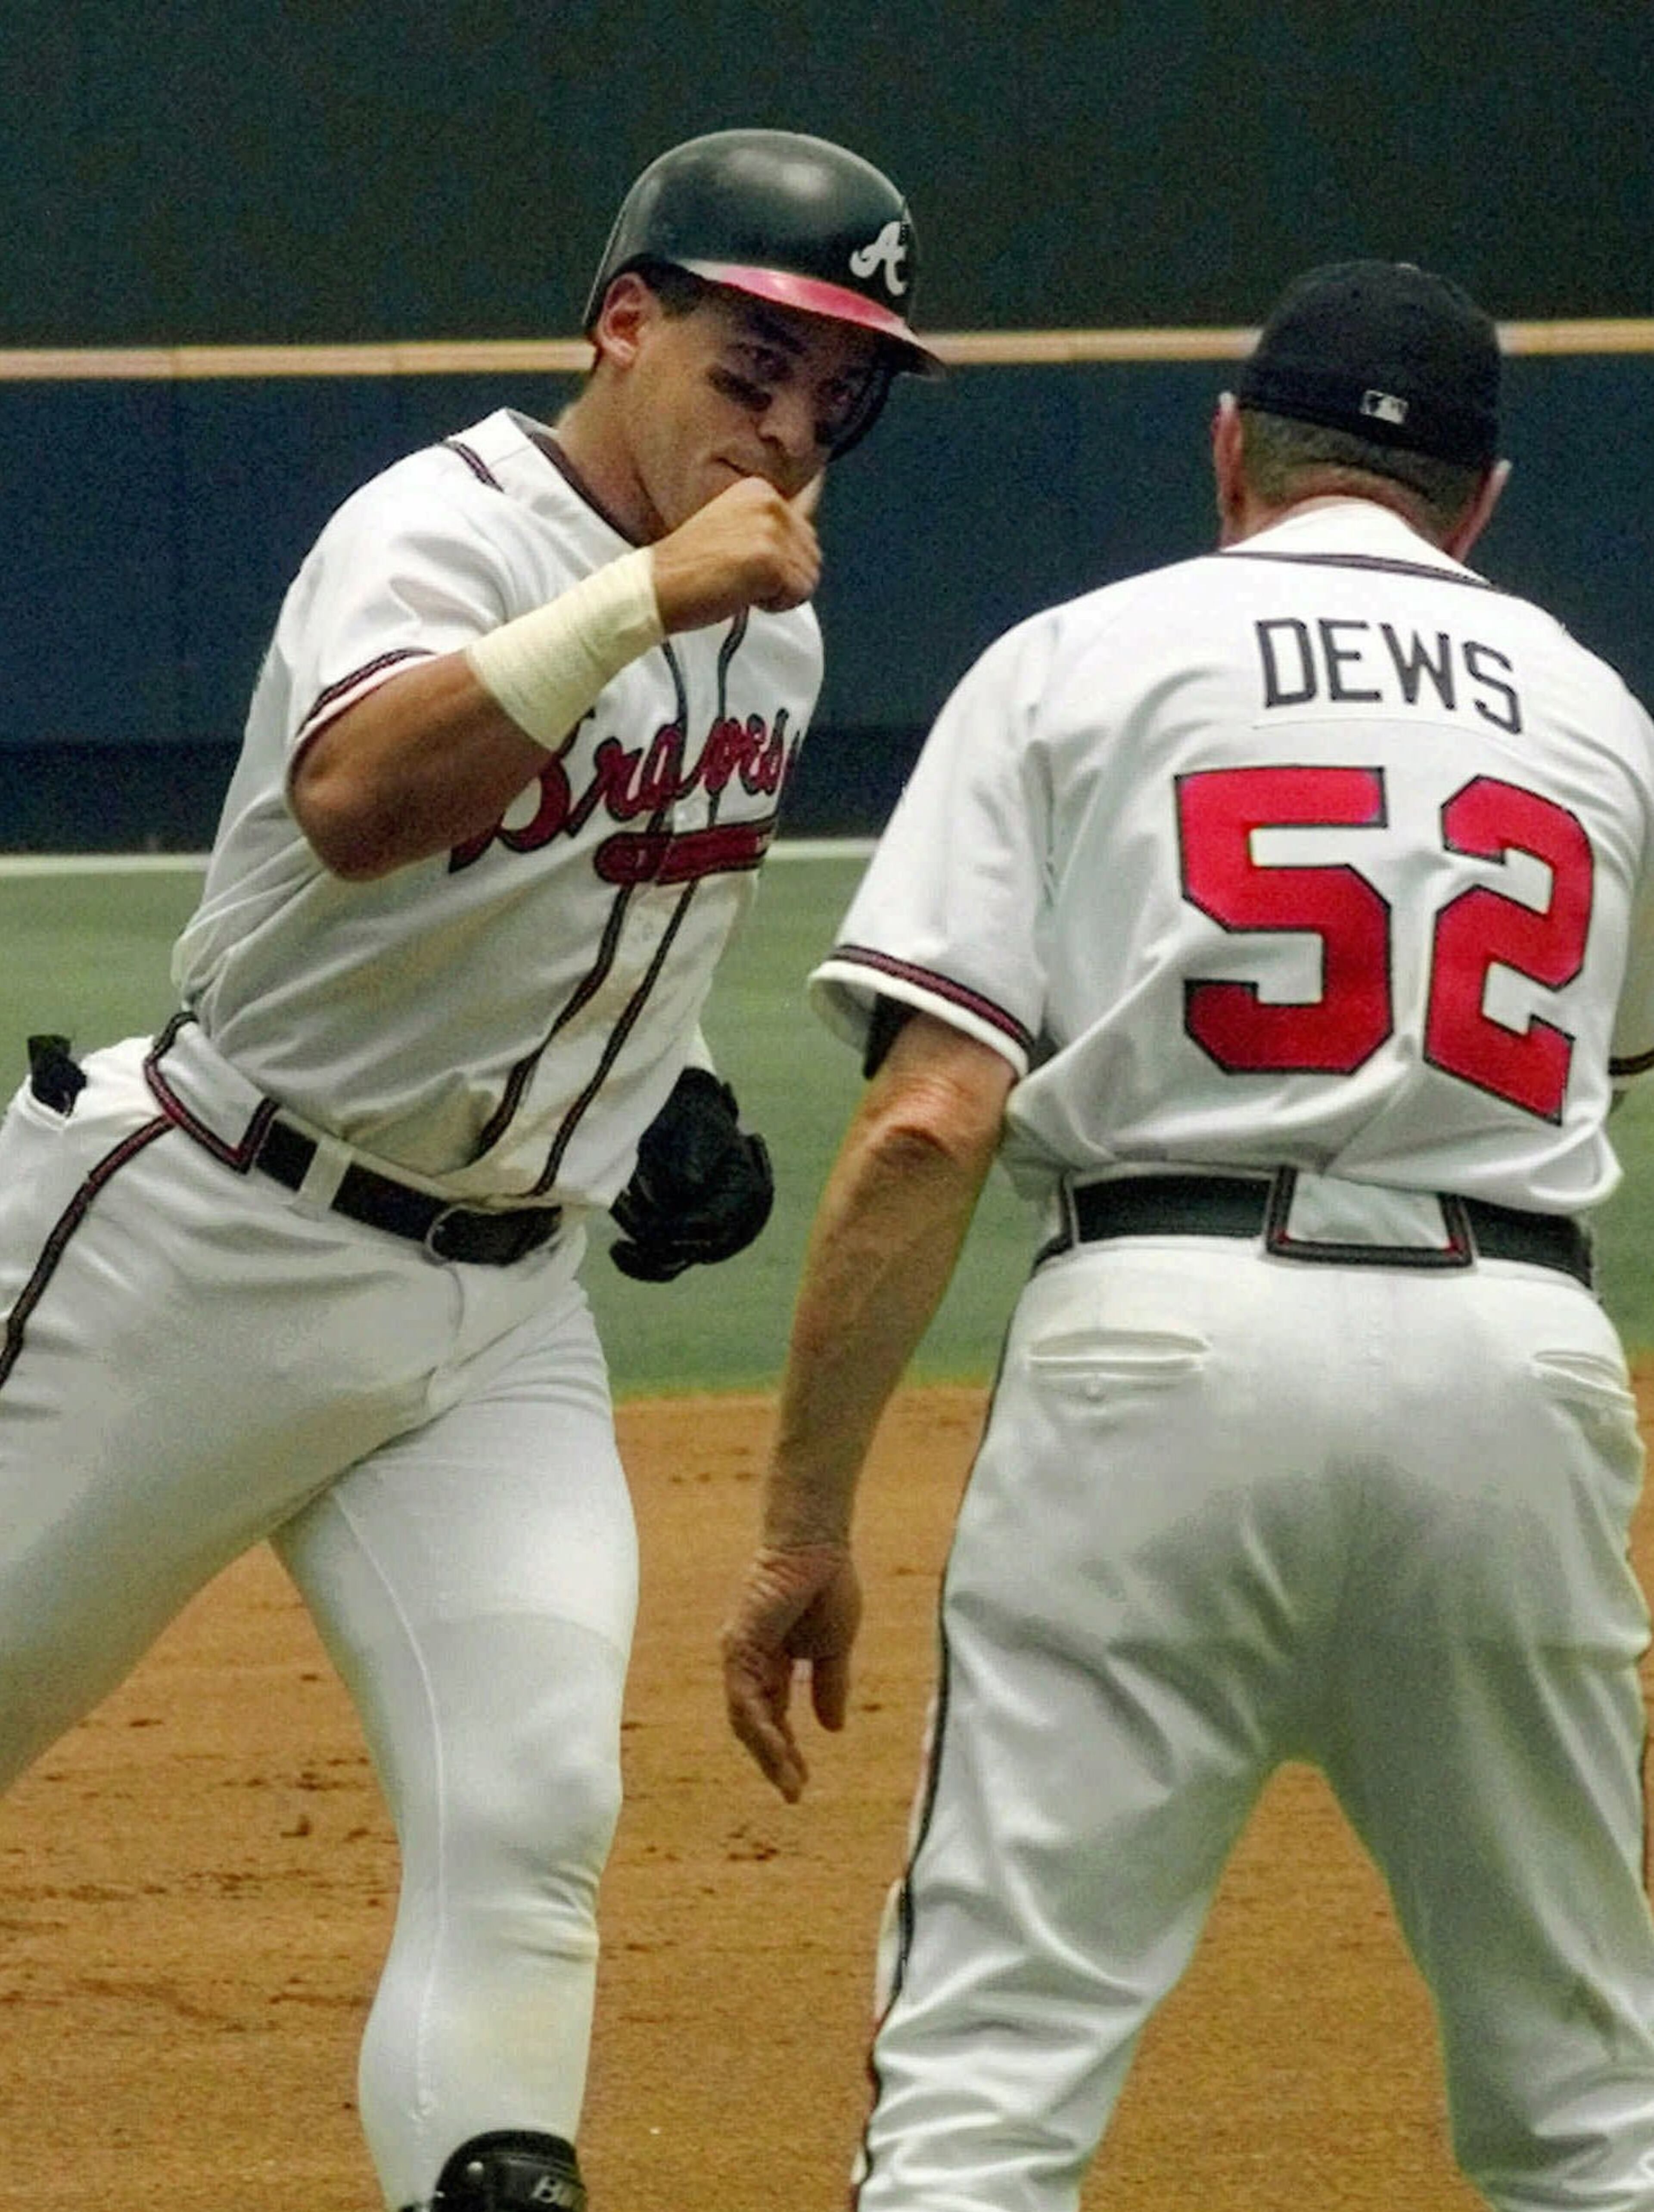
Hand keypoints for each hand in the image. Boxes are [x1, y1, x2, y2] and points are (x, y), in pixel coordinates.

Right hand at [650, 473, 822, 629]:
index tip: (743, 561)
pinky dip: (774, 605)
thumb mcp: (735, 529)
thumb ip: (772, 525)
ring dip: (779, 592)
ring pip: (809, 577)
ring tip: (739, 583)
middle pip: (812, 555)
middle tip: (740, 575)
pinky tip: (742, 593)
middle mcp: (769, 502)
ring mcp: (770, 529)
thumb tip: (813, 501)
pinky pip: (799, 595)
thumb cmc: (690, 566)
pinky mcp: (770, 560)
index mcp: (760, 490)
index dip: (778, 560)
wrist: (658, 585)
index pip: (804, 532)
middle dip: (783, 576)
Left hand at [721, 1542, 862, 1802]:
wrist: (820, 1545)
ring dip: (767, 1753)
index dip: (786, 1751)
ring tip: (789, 1783)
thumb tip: (832, 1730)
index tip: (801, 1784)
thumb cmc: (827, 1586)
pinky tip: (779, 1750)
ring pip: (745, 1718)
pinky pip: (744, 1696)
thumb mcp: (833, 1649)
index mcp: (771, 1663)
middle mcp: (749, 1662)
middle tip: (793, 1793)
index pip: (772, 1718)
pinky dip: (760, 1727)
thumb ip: (829, 1686)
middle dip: (774, 1761)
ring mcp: (740, 1654)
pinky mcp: (739, 1644)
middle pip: (755, 1724)